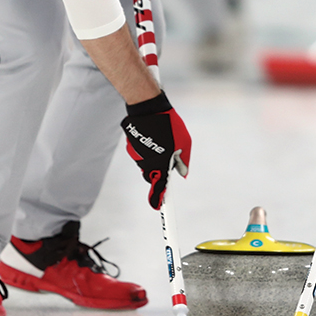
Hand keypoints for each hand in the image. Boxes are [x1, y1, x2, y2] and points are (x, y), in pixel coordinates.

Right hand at [121, 92, 191, 208]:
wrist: (148, 107)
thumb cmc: (170, 124)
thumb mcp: (184, 143)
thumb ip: (184, 161)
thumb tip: (182, 172)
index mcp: (161, 164)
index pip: (159, 187)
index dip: (158, 198)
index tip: (158, 207)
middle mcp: (146, 162)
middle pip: (152, 174)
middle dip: (159, 169)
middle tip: (169, 153)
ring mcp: (136, 155)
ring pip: (146, 163)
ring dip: (154, 156)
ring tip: (161, 138)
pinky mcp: (131, 147)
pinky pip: (140, 152)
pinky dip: (147, 147)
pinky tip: (153, 135)